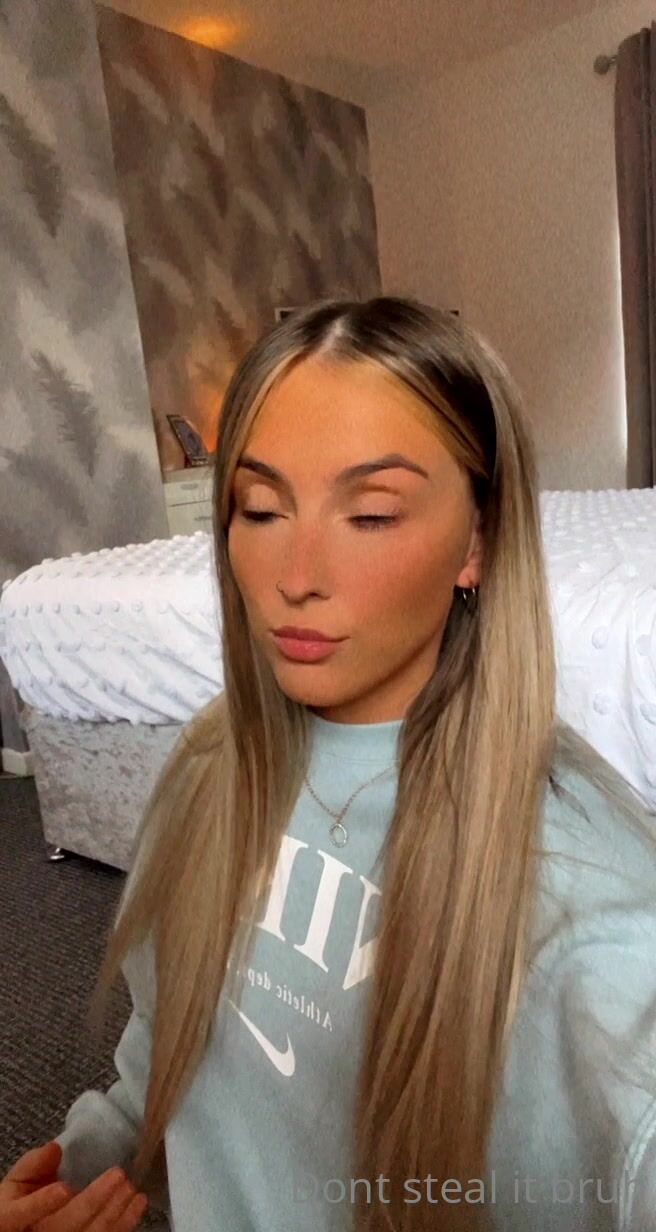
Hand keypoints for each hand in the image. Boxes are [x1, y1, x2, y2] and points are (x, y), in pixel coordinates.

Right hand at [0, 1142, 148, 1230]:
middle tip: (118, 1175)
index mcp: (13, 1218)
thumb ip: (32, 1166)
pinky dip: (126, 1222)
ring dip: (116, 1212)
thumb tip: (55, 1149)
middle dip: (94, 1201)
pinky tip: (138, 1202)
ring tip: (131, 1187)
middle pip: (67, 1225)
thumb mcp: (17, 1182)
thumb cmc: (22, 1202)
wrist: (25, 1228)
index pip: (23, 1214)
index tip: (64, 1188)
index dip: (42, 1204)